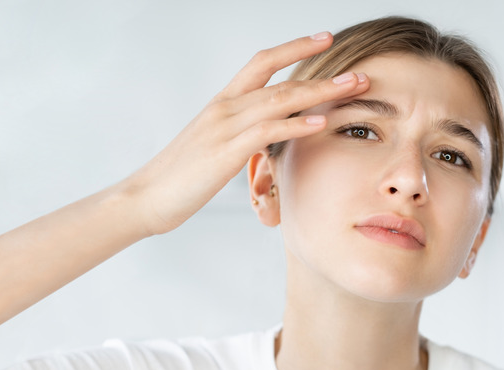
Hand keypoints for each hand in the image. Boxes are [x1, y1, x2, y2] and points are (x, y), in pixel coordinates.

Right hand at [121, 32, 369, 235]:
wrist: (145, 197)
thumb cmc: (182, 175)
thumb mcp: (216, 146)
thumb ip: (242, 133)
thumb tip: (267, 133)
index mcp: (224, 103)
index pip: (262, 63)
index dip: (294, 47)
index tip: (325, 39)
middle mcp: (225, 107)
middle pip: (280, 78)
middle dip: (322, 72)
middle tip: (357, 72)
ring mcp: (224, 127)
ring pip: (279, 100)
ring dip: (320, 93)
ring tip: (352, 88)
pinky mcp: (225, 151)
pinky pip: (266, 131)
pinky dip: (295, 125)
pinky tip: (320, 123)